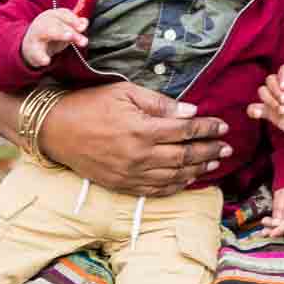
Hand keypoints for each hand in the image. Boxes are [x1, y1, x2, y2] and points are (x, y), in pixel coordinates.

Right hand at [20, 0, 96, 68]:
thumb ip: (75, 26)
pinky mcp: (31, 50)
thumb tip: (84, 22)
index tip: (82, 27)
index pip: (63, 14)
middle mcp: (42, 22)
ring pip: (46, 32)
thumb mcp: (65, 29)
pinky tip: (46, 61)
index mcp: (52, 16)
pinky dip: (40, 57)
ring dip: (59, 34)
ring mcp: (36, 35)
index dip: (74, 20)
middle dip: (70, 30)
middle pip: (57, 23)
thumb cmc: (51, 35)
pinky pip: (35, 52)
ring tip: (69, 38)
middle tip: (82, 40)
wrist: (29, 47)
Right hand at [39, 80, 230, 197]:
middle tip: (227, 147)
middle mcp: (140, 155)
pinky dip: (177, 185)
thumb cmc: (90, 104)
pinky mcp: (122, 185)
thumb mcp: (125, 93)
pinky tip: (189, 178)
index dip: (208, 128)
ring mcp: (131, 174)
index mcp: (142, 129)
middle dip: (210, 150)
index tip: (222, 125)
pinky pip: (157, 189)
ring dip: (199, 168)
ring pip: (175, 175)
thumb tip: (189, 111)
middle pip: (185, 155)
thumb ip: (159, 104)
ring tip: (215, 161)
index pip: (186, 130)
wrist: (56, 129)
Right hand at [248, 65, 283, 149]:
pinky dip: (253, 110)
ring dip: (268, 100)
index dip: (282, 76)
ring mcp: (278, 101)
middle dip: (275, 90)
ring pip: (262, 91)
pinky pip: (256, 109)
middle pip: (271, 80)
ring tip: (282, 111)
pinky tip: (258, 114)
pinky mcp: (272, 115)